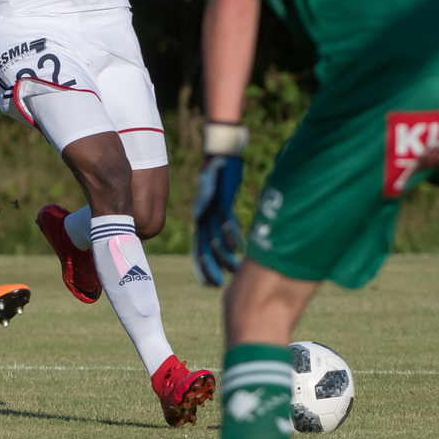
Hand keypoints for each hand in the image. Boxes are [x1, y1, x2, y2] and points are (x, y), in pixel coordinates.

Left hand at [191, 153, 243, 286]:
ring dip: (223, 254)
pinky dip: (230, 232)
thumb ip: (222, 219)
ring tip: (233, 269)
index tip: (212, 284)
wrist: (219, 153)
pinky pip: (224, 218)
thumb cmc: (221, 179)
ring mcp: (210, 207)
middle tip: (218, 286)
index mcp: (202, 219)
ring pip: (214, 235)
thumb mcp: (219, 201)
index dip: (204, 266)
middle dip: (211, 266)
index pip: (201, 247)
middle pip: (204, 246)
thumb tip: (231, 239)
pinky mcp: (219, 197)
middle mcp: (203, 215)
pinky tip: (237, 246)